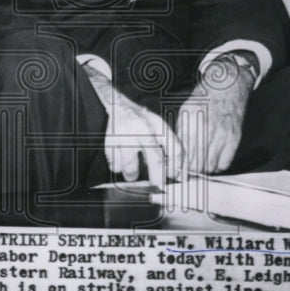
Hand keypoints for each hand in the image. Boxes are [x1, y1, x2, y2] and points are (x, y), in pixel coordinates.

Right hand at [81, 63, 183, 188]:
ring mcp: (126, 136)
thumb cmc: (142, 120)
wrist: (118, 103)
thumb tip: (179, 175)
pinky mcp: (110, 141)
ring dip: (132, 175)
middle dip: (158, 180)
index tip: (177, 177)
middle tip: (158, 187)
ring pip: (131, 169)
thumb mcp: (158, 127)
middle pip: (155, 162)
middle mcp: (143, 130)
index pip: (175, 149)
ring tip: (132, 174)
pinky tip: (119, 159)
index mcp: (159, 126)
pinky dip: (117, 167)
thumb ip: (169, 147)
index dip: (178, 167)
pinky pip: (114, 165)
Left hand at [177, 54, 252, 173]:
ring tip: (198, 164)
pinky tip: (212, 160)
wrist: (228, 84)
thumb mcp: (186, 109)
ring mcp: (223, 134)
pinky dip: (217, 167)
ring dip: (203, 169)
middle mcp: (208, 129)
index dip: (177, 166)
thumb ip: (181, 131)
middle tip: (185, 170)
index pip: (183, 154)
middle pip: (196, 164)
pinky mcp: (235, 138)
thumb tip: (175, 153)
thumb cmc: (204, 96)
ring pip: (210, 166)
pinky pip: (225, 163)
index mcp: (192, 121)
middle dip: (189, 170)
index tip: (174, 170)